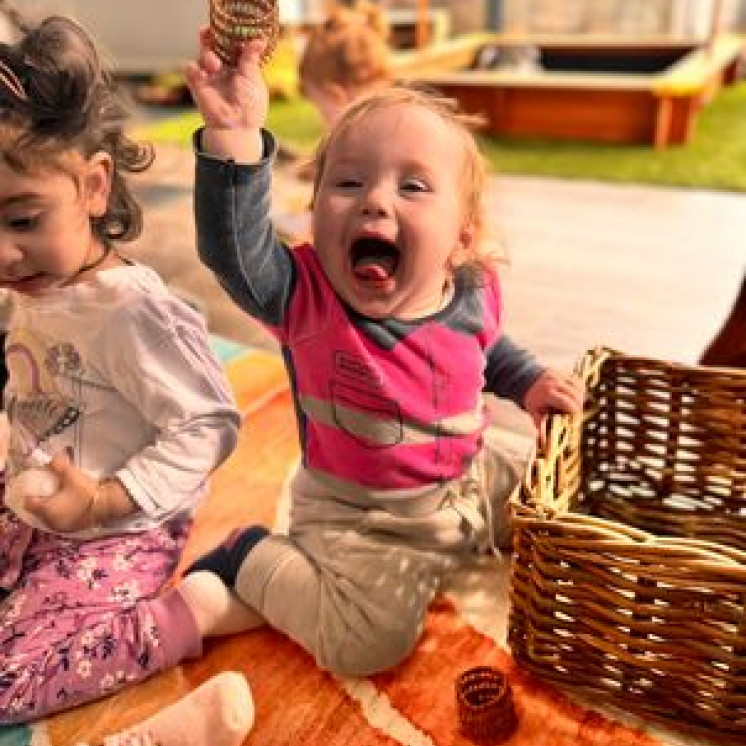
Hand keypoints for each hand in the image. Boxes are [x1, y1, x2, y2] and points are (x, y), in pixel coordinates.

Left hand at [23, 452, 97, 532]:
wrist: (106, 504)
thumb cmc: (85, 490)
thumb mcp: (71, 474)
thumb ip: (58, 465)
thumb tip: (51, 457)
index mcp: (45, 509)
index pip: (28, 503)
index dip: (30, 494)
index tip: (35, 488)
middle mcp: (50, 522)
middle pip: (37, 512)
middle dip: (40, 502)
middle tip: (47, 492)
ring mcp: (61, 528)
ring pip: (48, 518)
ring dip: (50, 510)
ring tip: (57, 499)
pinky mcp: (71, 530)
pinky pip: (59, 522)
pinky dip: (60, 515)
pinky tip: (67, 507)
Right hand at [185, 27, 267, 160]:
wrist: (237, 128)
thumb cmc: (250, 106)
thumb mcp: (253, 78)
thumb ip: (251, 58)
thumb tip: (260, 40)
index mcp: (240, 65)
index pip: (232, 43)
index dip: (230, 34)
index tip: (231, 27)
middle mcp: (224, 68)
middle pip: (214, 44)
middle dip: (211, 35)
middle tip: (208, 30)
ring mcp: (211, 76)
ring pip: (203, 53)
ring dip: (207, 55)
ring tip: (214, 65)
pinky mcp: (198, 85)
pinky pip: (190, 68)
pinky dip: (194, 68)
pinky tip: (202, 74)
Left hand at [522, 370, 583, 432]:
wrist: (526, 380)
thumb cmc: (532, 399)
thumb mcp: (533, 411)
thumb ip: (540, 424)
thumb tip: (544, 439)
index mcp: (548, 393)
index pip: (568, 403)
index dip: (575, 412)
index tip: (576, 419)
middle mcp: (555, 383)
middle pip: (576, 395)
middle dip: (579, 406)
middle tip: (576, 414)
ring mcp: (560, 376)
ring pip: (579, 387)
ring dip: (581, 397)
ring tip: (576, 405)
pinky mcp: (563, 373)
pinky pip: (578, 381)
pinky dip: (579, 390)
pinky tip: (575, 396)